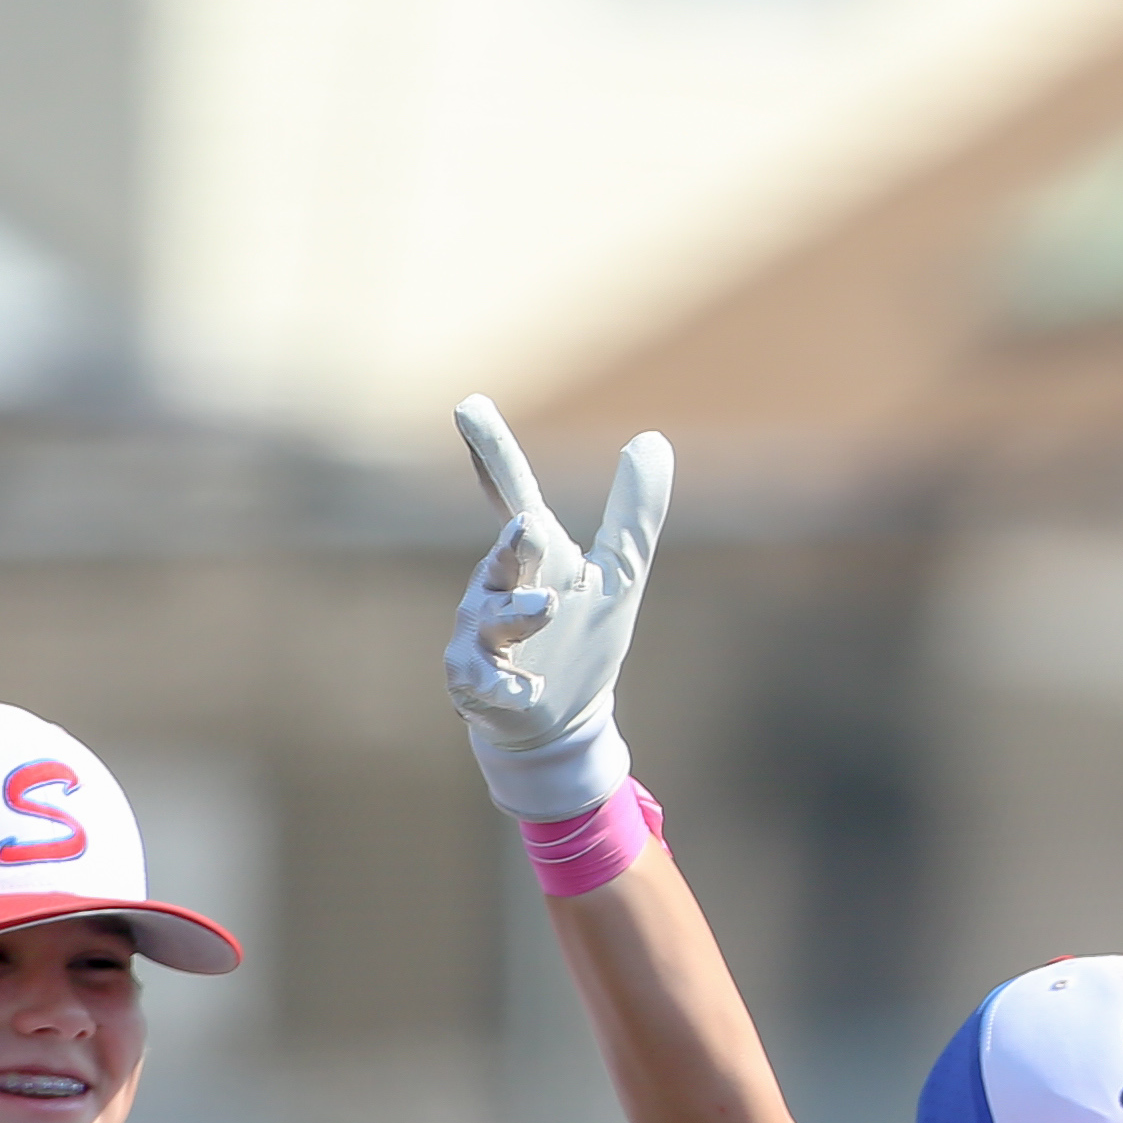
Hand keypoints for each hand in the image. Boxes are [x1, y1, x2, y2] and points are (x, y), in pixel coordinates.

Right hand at [444, 398, 670, 823]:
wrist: (555, 718)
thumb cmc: (581, 634)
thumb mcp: (619, 574)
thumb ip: (633, 513)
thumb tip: (653, 439)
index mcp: (535, 556)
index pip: (512, 494)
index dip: (492, 451)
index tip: (469, 405)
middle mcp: (497, 585)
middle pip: (505, 554)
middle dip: (515, 542)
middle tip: (532, 524)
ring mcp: (482, 633)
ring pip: (494, 615)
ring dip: (519, 610)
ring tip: (548, 605)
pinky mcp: (478, 683)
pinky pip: (483, 679)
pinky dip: (505, 683)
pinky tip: (526, 688)